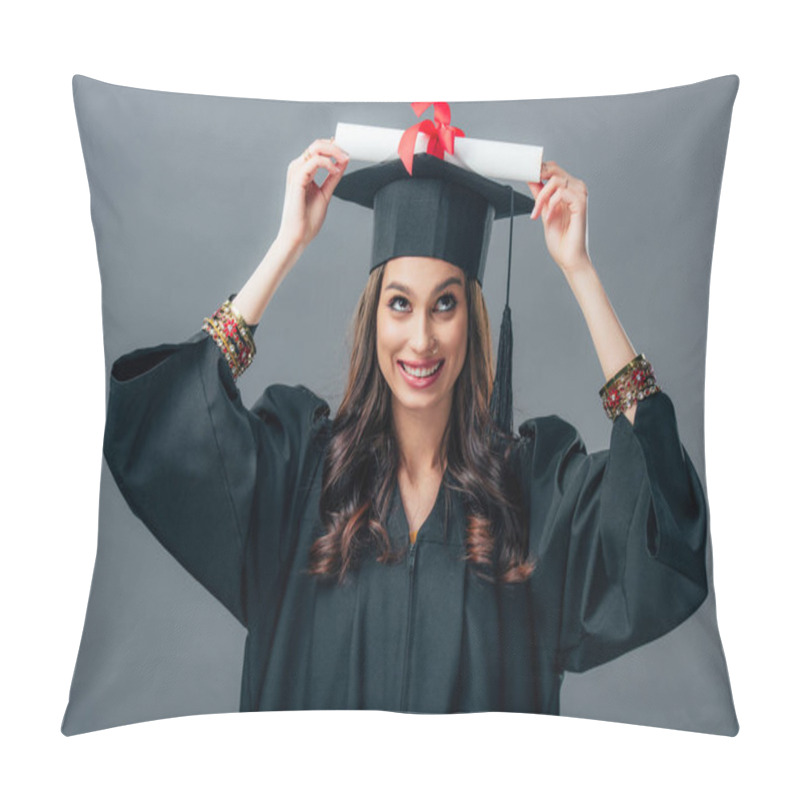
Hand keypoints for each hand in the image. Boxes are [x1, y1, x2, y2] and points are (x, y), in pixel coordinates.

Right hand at [277, 138, 349, 252]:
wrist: (298, 235)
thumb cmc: (307, 218)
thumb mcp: (325, 193)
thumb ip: (332, 178)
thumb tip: (342, 163)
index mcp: (302, 171)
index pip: (317, 149)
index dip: (333, 146)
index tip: (347, 151)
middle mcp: (297, 168)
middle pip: (316, 145)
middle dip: (336, 146)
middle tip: (348, 154)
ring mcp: (296, 173)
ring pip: (315, 148)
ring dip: (333, 152)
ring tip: (344, 160)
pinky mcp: (297, 180)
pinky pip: (314, 162)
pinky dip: (328, 164)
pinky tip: (335, 171)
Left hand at [528, 161, 590, 274]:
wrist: (568, 257)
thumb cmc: (561, 239)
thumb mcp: (544, 211)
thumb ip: (539, 195)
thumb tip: (531, 180)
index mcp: (568, 190)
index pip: (552, 169)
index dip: (537, 169)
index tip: (523, 172)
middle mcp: (576, 189)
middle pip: (553, 169)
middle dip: (537, 177)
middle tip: (526, 186)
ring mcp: (580, 195)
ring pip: (555, 180)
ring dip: (541, 197)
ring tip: (537, 213)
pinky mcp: (581, 203)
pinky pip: (562, 192)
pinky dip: (551, 204)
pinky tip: (549, 217)